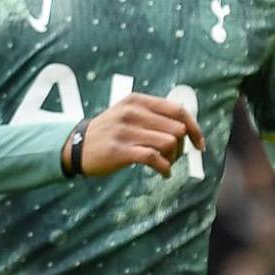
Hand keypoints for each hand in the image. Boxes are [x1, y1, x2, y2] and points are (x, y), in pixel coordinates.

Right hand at [65, 95, 204, 178]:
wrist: (75, 146)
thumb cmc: (108, 132)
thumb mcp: (127, 113)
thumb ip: (153, 115)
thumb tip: (186, 127)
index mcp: (137, 100)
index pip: (178, 110)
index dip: (194, 128)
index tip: (199, 144)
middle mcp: (132, 113)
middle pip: (176, 129)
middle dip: (181, 147)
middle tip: (173, 157)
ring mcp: (125, 131)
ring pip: (168, 143)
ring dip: (173, 158)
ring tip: (166, 164)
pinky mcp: (120, 151)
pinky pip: (154, 158)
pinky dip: (165, 168)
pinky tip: (163, 173)